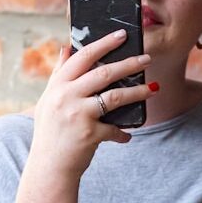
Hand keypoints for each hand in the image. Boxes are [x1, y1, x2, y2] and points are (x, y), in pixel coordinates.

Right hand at [30, 29, 157, 179]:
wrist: (48, 168)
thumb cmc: (50, 133)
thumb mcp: (48, 101)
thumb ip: (58, 74)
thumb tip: (65, 47)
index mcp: (57, 86)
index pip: (83, 57)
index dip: (104, 43)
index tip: (122, 35)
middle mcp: (66, 96)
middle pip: (104, 72)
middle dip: (129, 63)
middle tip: (147, 58)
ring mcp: (78, 114)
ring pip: (115, 96)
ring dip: (138, 91)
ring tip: (153, 88)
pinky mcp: (89, 133)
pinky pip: (114, 129)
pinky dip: (122, 133)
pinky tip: (127, 136)